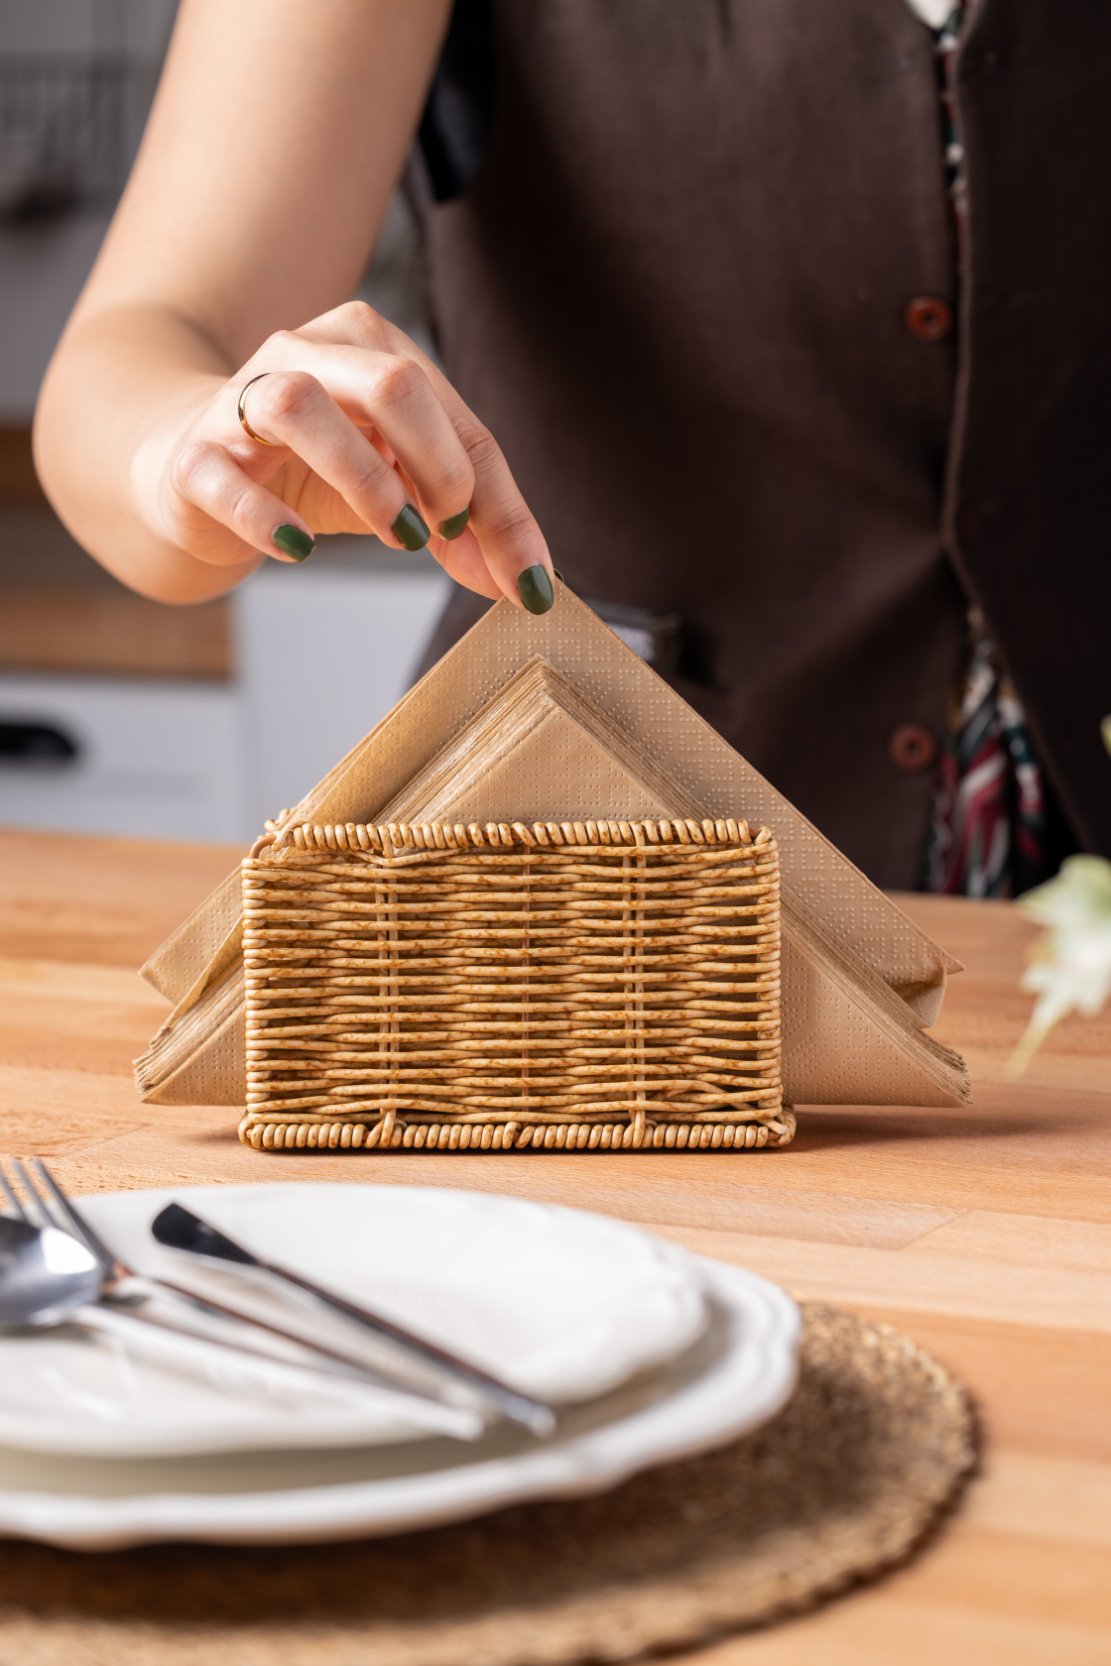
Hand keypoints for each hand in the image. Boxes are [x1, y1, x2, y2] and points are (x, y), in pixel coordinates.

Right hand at [147, 299, 554, 612]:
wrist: (187, 473)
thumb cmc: (303, 471)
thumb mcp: (394, 491)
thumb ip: (457, 529)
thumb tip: (523, 584)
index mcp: (371, 348)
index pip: (457, 421)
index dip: (502, 504)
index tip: (529, 580)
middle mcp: (307, 354)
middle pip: (393, 385)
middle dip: (441, 469)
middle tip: (449, 533)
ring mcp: (241, 400)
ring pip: (303, 406)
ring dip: (366, 480)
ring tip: (395, 536)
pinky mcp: (194, 456)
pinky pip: (225, 477)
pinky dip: (268, 519)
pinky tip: (300, 549)